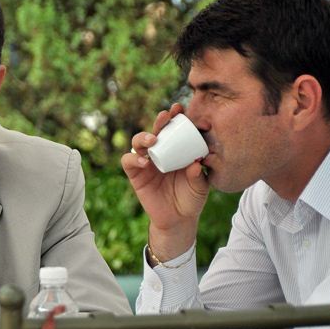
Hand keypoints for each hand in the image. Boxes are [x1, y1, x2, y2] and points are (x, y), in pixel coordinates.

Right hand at [120, 103, 208, 260]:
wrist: (178, 219)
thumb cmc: (191, 198)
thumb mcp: (200, 186)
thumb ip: (198, 175)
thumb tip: (195, 162)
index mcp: (177, 150)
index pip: (174, 129)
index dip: (176, 117)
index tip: (181, 109)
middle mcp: (160, 152)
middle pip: (156, 130)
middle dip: (160, 121)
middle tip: (166, 116)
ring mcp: (146, 162)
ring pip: (138, 142)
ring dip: (144, 137)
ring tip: (153, 140)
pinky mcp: (135, 174)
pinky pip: (129, 161)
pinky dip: (134, 158)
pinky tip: (144, 161)